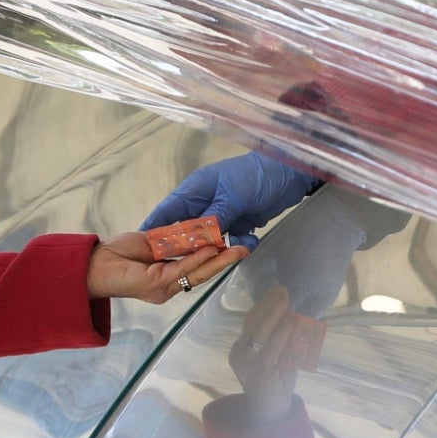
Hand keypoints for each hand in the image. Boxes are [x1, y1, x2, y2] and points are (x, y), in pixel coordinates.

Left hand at [89, 230, 249, 304]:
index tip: (233, 245)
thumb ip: (173, 241)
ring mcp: (164, 288)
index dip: (216, 257)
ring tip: (237, 249)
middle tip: (246, 248)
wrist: (93, 264)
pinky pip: (182, 269)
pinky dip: (198, 258)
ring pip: (198, 273)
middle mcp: (169, 287)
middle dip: (225, 260)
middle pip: (203, 272)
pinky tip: (211, 248)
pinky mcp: (156, 284)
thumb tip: (195, 232)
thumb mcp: (152, 242)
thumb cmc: (118, 254)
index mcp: (168, 277)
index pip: (198, 267)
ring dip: (219, 260)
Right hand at [143, 152, 321, 249]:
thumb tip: (196, 241)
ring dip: (220, 248)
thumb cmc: (258, 176)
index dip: (156, 228)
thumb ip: (214, 218)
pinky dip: (240, 243)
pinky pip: (232, 239)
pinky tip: (251, 242)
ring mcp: (222, 212)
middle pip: (188, 230)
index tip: (145, 248)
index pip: (169, 210)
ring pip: (210, 239)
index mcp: (196, 189)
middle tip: (190, 263)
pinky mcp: (239, 221)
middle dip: (191, 246)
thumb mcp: (234, 196)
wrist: (291, 173)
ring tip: (229, 254)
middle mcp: (205, 202)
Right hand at [227, 284, 307, 416]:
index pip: (250, 321)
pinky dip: (281, 334)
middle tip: (283, 289)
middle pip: (253, 322)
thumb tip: (293, 316)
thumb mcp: (278, 357)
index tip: (276, 290)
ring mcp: (247, 363)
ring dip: (274, 314)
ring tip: (286, 300)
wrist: (270, 414)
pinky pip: (270, 349)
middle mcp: (239, 353)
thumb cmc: (275, 384)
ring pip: (260, 333)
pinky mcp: (259, 372)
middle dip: (269, 304)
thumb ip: (280, 340)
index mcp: (241, 348)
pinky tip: (290, 323)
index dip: (263, 304)